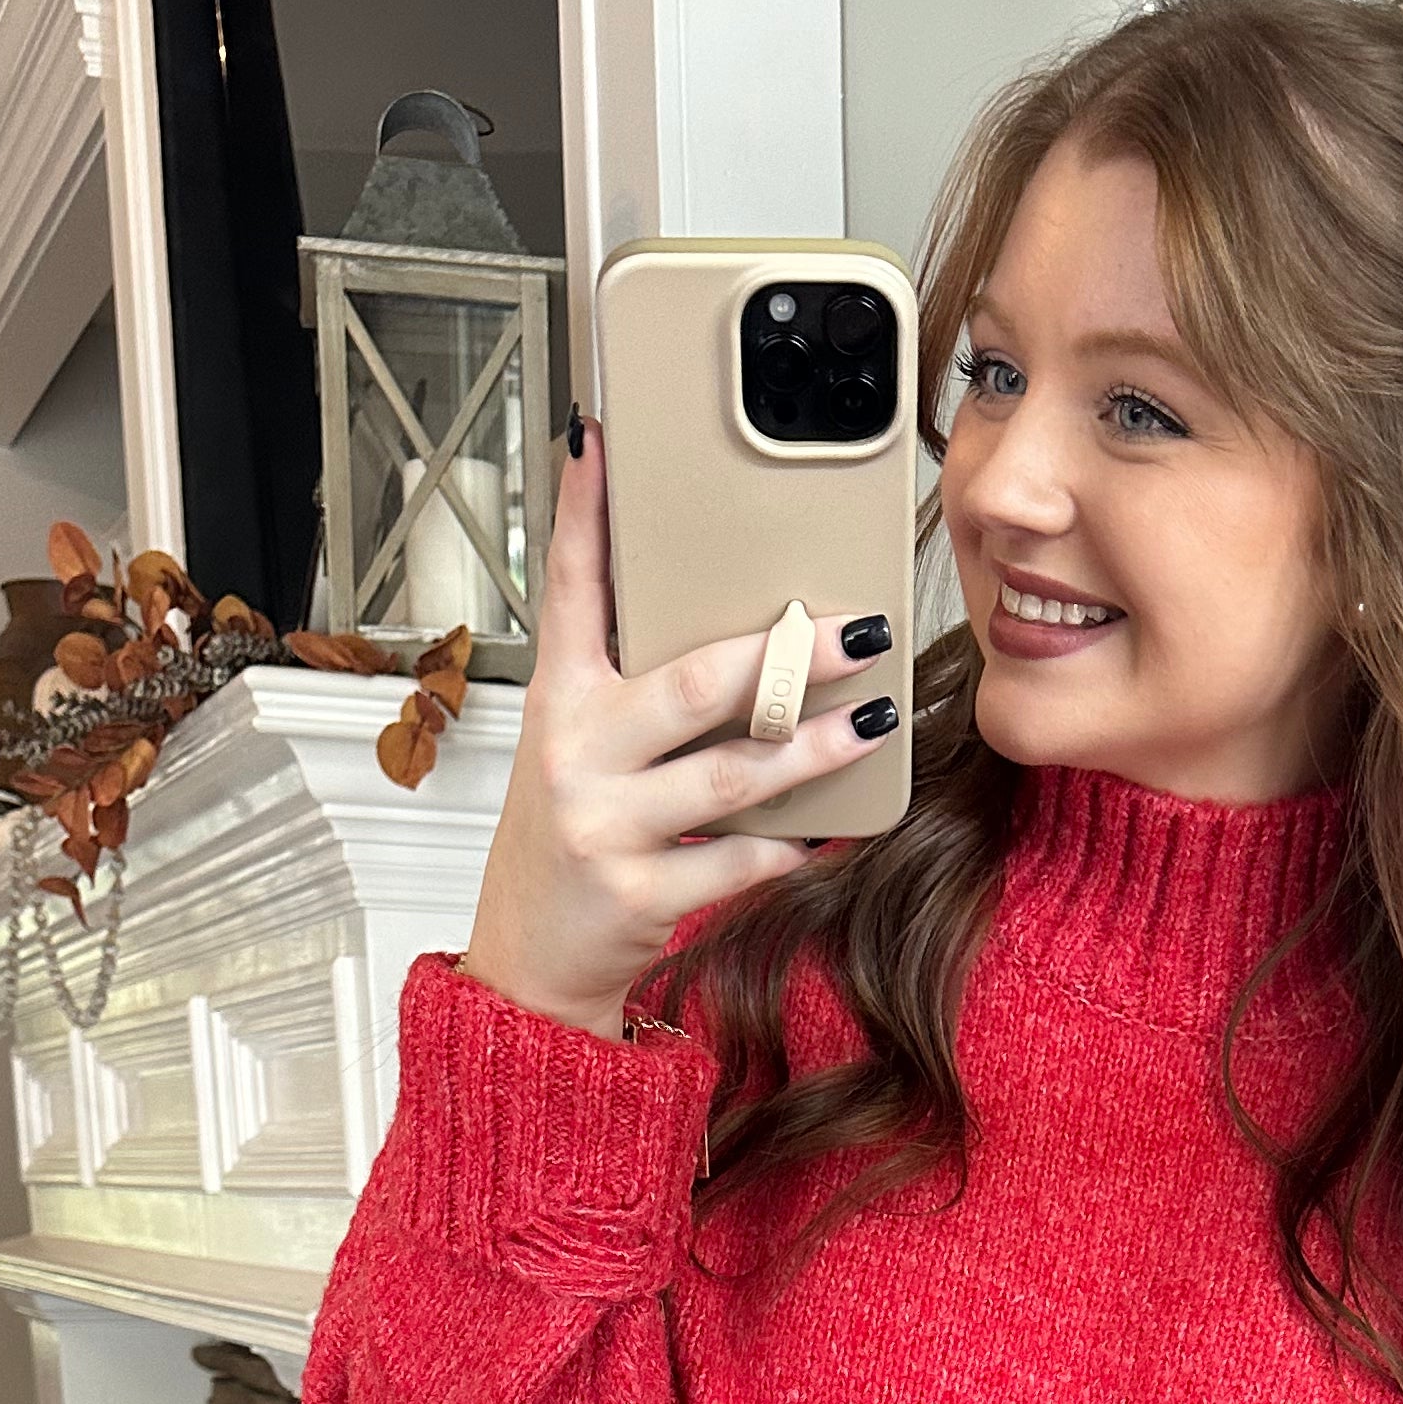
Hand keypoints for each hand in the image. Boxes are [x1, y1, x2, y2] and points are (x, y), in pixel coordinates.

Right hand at [461, 416, 895, 1039]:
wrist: (531, 960)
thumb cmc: (571, 844)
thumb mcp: (581, 753)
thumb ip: (636, 692)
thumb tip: (737, 637)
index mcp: (561, 702)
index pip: (570, 591)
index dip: (586, 515)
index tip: (602, 443)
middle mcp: (576, 754)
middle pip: (692, 685)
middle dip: (784, 655)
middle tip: (856, 631)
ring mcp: (604, 825)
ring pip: (731, 774)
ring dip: (813, 749)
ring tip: (871, 722)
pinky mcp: (637, 894)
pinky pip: (735, 861)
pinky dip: (790, 848)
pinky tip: (830, 832)